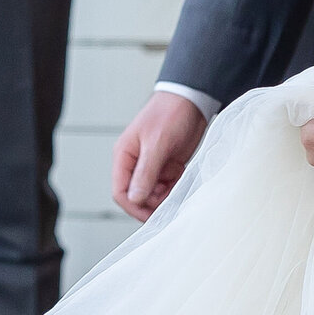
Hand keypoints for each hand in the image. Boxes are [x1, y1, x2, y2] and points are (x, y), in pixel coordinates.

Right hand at [112, 92, 207, 219]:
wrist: (193, 98)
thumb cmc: (170, 112)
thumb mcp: (157, 143)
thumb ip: (145, 172)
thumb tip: (135, 198)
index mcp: (125, 156)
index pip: (120, 192)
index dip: (134, 206)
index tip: (151, 215)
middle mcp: (136, 163)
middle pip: (137, 195)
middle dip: (152, 204)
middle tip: (169, 207)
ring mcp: (153, 164)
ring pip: (154, 193)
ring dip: (165, 198)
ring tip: (178, 194)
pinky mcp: (169, 164)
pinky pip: (168, 186)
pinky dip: (175, 189)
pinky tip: (183, 186)